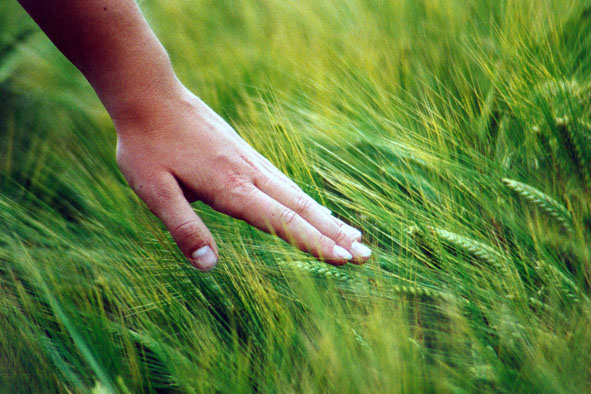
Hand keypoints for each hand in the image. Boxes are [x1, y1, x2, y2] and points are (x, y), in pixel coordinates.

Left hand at [114, 85, 371, 270]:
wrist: (150, 95)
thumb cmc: (147, 145)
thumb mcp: (154, 190)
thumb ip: (183, 228)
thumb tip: (209, 266)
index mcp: (230, 187)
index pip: (281, 221)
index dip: (314, 242)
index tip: (345, 259)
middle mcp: (249, 173)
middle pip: (301, 208)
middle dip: (334, 234)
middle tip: (365, 255)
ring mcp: (251, 161)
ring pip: (297, 194)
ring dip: (327, 218)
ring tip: (353, 235)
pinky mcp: (245, 154)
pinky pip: (284, 182)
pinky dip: (306, 200)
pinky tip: (312, 208)